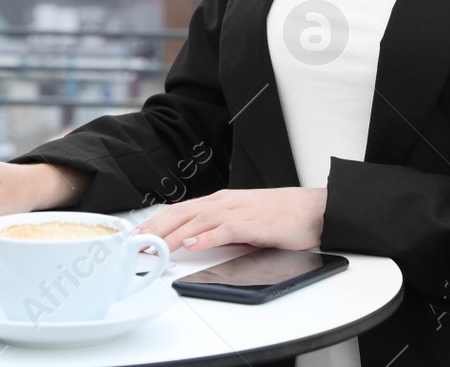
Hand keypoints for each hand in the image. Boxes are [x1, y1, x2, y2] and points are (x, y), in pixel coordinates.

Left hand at [133, 187, 326, 252]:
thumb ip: (217, 228)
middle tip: (137, 244)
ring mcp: (240, 211)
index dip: (157, 222)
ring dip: (174, 235)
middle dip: (158, 229)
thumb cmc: (279, 215)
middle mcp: (226, 202)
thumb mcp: (241, 219)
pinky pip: (226, 229)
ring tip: (156, 247)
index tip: (138, 235)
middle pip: (183, 213)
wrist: (312, 210)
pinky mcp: (255, 224)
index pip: (181, 210)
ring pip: (199, 221)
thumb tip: (192, 241)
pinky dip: (207, 236)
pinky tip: (193, 243)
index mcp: (221, 201)